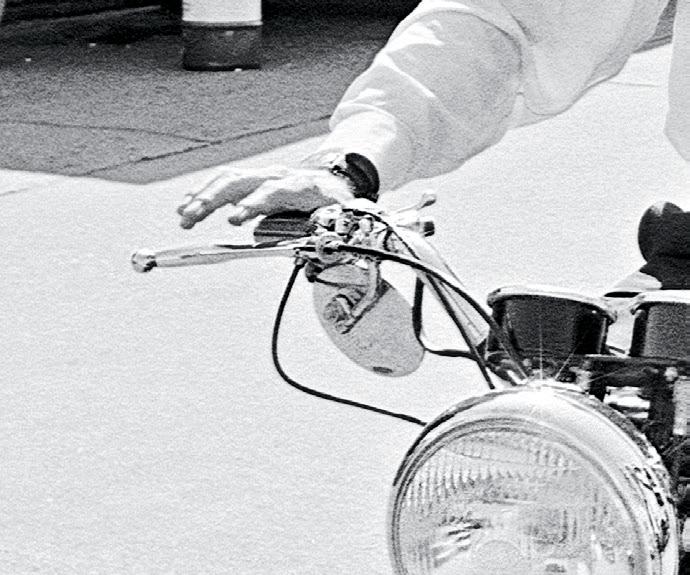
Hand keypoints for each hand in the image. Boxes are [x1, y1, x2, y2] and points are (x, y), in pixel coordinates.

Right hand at [177, 165, 354, 228]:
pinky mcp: (252, 179)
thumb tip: (313, 258)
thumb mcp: (339, 220)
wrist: (334, 180)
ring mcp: (263, 176)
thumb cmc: (333, 203)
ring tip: (183, 215)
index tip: (234, 220)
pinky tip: (187, 204)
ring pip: (228, 179)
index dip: (253, 204)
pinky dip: (204, 191)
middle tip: (192, 217)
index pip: (273, 192)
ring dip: (203, 196)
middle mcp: (278, 176)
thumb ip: (325, 237)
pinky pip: (225, 181)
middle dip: (214, 199)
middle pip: (241, 182)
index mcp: (301, 186)